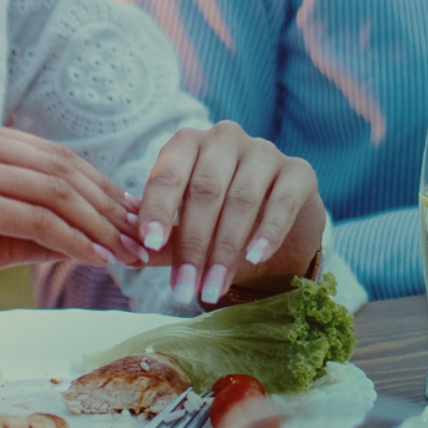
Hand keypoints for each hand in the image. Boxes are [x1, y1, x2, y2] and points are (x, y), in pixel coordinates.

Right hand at [0, 115, 148, 321]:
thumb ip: (36, 223)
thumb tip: (103, 233)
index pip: (54, 155)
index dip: (100, 187)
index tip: (133, 219)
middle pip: (61, 167)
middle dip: (108, 206)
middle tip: (143, 239)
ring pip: (54, 190)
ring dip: (99, 225)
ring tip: (128, 254)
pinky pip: (34, 218)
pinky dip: (73, 240)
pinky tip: (96, 259)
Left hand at [133, 122, 323, 305]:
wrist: (281, 232)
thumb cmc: (223, 224)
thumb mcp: (187, 232)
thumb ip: (162, 241)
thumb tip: (128, 256)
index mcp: (189, 144)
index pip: (168, 172)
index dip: (158, 208)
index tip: (150, 243)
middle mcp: (225, 139)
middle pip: (205, 189)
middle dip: (193, 243)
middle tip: (184, 288)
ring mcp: (265, 151)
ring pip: (242, 198)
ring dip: (225, 249)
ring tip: (213, 289)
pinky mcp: (299, 171)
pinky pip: (282, 201)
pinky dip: (267, 232)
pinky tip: (254, 258)